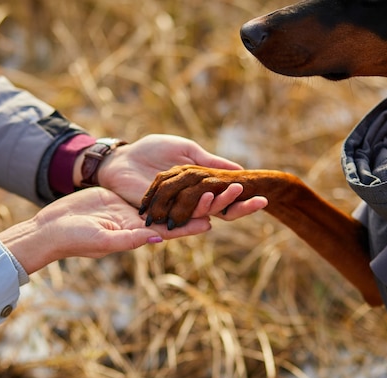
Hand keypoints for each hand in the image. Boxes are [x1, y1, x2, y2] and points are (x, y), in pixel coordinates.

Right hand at [0, 187, 210, 273]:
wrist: (52, 228)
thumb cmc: (74, 239)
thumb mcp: (102, 240)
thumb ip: (129, 240)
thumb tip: (157, 240)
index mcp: (138, 235)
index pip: (171, 230)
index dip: (192, 224)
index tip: (215, 216)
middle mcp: (140, 224)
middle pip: (175, 213)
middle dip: (199, 205)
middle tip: (222, 193)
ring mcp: (132, 210)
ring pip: (165, 200)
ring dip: (186, 191)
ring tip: (208, 179)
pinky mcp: (123, 198)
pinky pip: (148, 190)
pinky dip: (164, 183)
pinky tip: (179, 172)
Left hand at [97, 134, 266, 219]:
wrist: (122, 159)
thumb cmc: (153, 151)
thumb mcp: (187, 151)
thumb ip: (210, 161)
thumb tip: (238, 170)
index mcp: (198, 186)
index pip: (225, 197)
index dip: (244, 201)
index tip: (264, 199)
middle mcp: (190, 200)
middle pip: (219, 206)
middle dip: (240, 205)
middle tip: (261, 202)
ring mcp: (175, 208)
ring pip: (203, 211)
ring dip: (222, 204)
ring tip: (240, 196)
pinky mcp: (159, 214)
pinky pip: (180, 216)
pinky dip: (196, 215)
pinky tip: (213, 214)